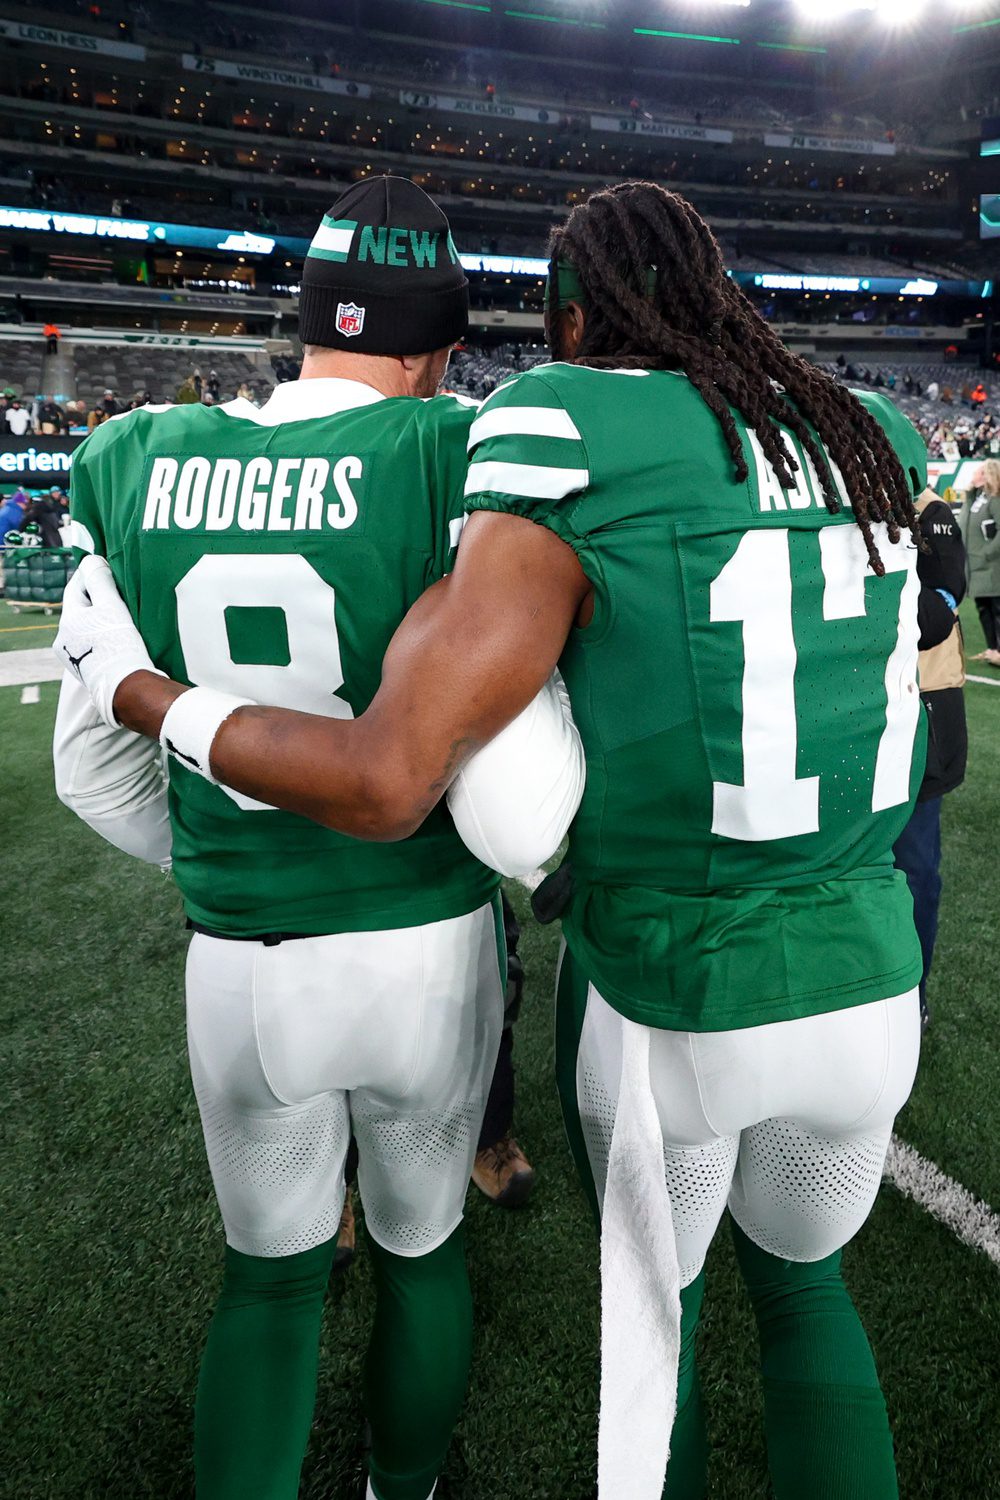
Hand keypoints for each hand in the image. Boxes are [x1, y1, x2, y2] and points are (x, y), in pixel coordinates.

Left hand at [53, 555, 160, 726]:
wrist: (127, 687)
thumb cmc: (119, 644)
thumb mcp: (111, 606)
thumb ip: (100, 580)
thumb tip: (92, 561)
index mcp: (67, 621)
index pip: (75, 588)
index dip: (89, 575)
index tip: (104, 567)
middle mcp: (64, 639)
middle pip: (80, 609)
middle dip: (96, 598)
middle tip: (116, 589)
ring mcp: (74, 656)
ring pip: (86, 627)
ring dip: (99, 618)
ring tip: (118, 613)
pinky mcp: (86, 669)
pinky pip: (92, 644)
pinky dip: (101, 635)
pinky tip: (116, 636)